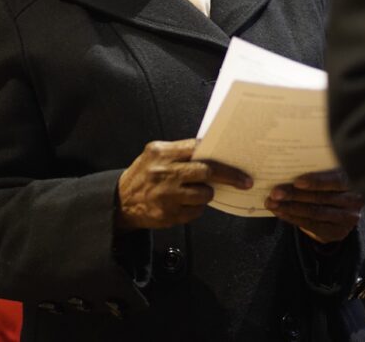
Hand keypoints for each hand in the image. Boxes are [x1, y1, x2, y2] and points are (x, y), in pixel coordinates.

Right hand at [117, 139, 252, 229]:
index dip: (220, 156)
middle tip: (243, 181)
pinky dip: (196, 207)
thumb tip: (212, 154)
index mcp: (162, 152)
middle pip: (207, 171)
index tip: (237, 162)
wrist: (121, 201)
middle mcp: (164, 172)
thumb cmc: (143, 175)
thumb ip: (179, 153)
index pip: (198, 148)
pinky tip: (184, 203)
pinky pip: (196, 211)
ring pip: (204, 193)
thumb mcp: (155, 156)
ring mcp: (167, 195)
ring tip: (195, 192)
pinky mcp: (169, 214)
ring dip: (206, 193)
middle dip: (229, 176)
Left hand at [264, 169, 363, 243]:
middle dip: (294, 195)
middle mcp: (354, 201)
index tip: (297, 181)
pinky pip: (311, 225)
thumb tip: (286, 168)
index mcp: (352, 181)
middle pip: (321, 198)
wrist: (342, 208)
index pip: (336, 180)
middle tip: (275, 193)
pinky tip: (279, 212)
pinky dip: (292, 218)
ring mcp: (347, 218)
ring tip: (272, 203)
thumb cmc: (329, 184)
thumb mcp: (328, 173)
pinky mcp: (337, 232)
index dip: (317, 181)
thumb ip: (316, 171)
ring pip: (314, 212)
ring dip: (290, 208)